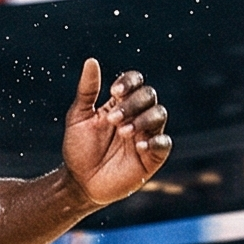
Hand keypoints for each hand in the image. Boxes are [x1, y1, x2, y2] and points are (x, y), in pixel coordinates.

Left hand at [59, 59, 171, 207]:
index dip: (129, 82)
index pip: (135, 82)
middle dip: (132, 103)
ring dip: (143, 119)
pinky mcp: (153, 156)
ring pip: (159, 114)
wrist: (79, 182)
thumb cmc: (78, 149)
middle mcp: (137, 116)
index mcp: (120, 104)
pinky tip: (139, 145)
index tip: (114, 91)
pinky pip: (164, 143)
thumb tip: (91, 61)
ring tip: (123, 132)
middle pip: (148, 95)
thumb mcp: (78, 117)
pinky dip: (155, 140)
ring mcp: (146, 135)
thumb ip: (87, 90)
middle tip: (112, 120)